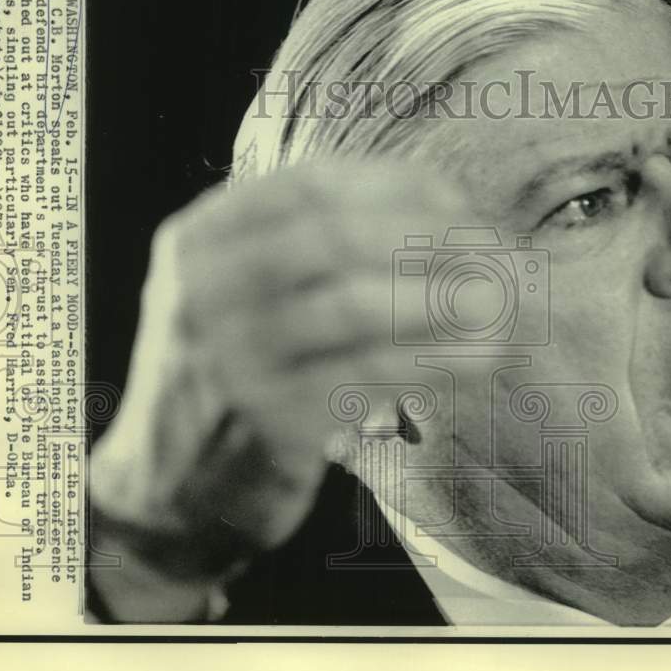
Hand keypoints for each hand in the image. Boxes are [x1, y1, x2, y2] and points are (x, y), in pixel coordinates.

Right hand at [89, 155, 467, 596]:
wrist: (168, 487)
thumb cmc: (235, 372)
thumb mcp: (239, 292)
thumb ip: (307, 245)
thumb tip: (442, 208)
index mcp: (200, 239)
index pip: (311, 183)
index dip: (397, 186)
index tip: (460, 203)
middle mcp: (203, 289)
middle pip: (334, 235)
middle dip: (427, 237)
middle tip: (496, 252)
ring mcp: (228, 357)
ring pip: (351, 304)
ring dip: (440, 298)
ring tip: (502, 302)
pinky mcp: (265, 421)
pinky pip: (366, 375)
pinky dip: (433, 359)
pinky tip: (481, 357)